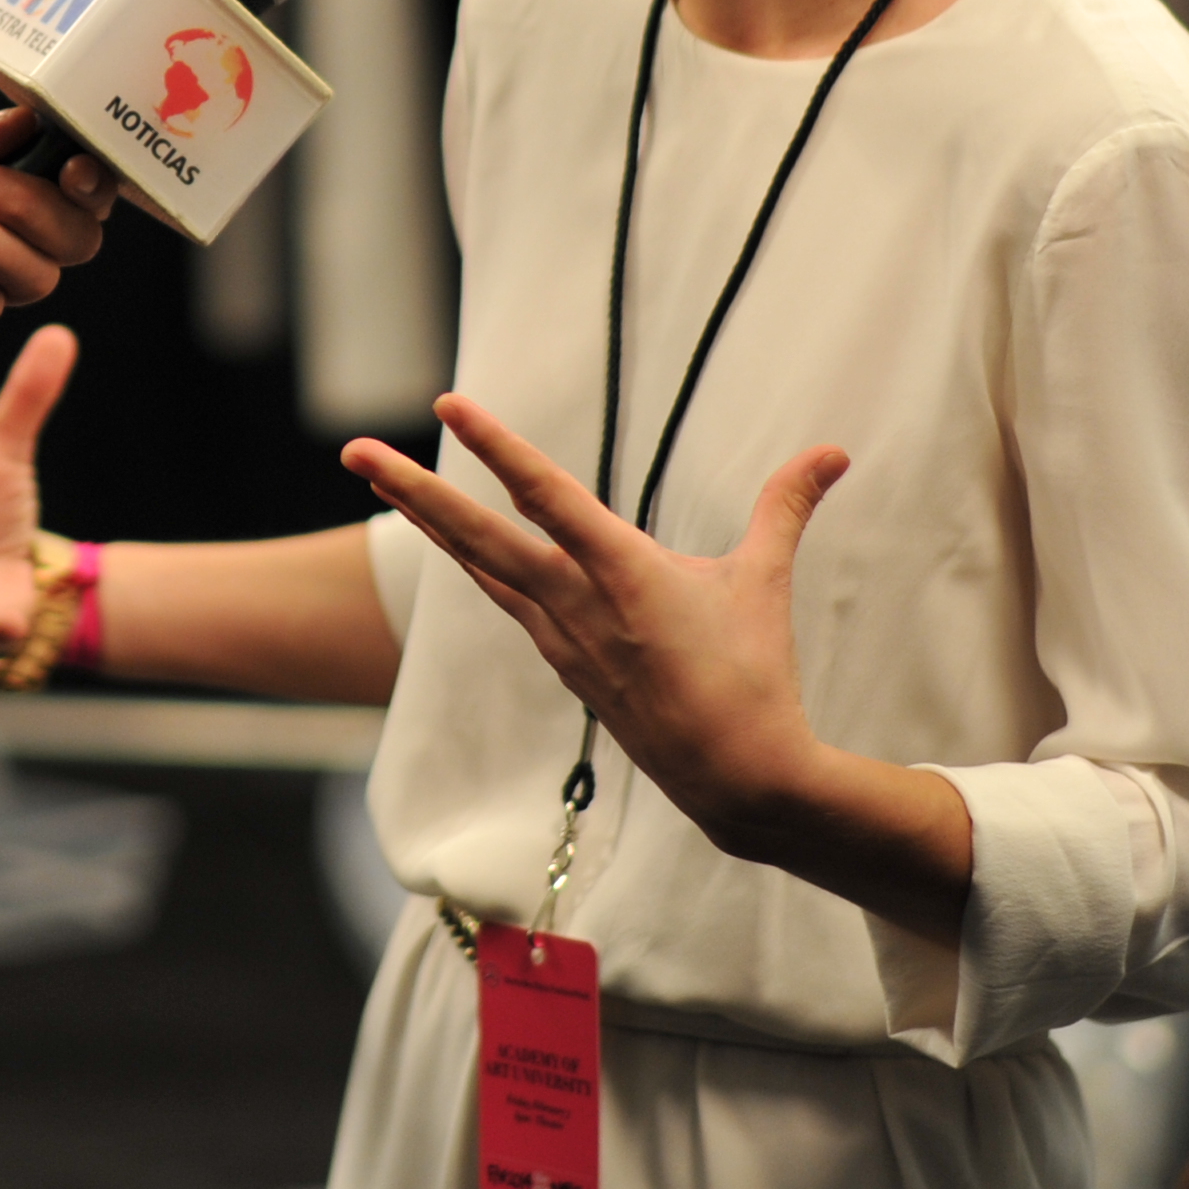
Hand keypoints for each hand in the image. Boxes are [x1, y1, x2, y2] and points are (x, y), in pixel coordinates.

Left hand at [344, 396, 842, 849]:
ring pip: (481, 568)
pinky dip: (479, 569)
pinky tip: (460, 548)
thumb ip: (786, 508)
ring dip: (432, 523)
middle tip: (353, 450)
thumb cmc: (754, 677)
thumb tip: (835, 451)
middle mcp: (576, 604)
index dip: (496, 446)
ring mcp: (562, 640)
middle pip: (477, 535)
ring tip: (386, 482)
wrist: (738, 782)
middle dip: (413, 489)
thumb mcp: (764, 584)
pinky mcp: (564, 667)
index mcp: (623, 574)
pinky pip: (509, 604)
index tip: (448, 406)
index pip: (546, 494)